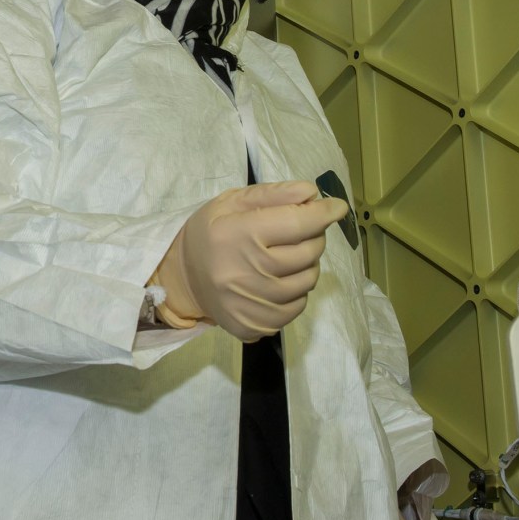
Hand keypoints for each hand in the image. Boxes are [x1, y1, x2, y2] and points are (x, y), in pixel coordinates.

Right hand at [154, 181, 341, 340]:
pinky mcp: (254, 326)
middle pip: (308, 252)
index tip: (336, 207)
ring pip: (308, 281)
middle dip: (314, 236)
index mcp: (236, 234)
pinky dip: (297, 291)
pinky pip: (297, 307)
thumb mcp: (232, 202)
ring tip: (288, 256)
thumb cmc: (210, 233)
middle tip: (301, 230)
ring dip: (307, 264)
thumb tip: (313, 194)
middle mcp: (243, 272)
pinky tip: (279, 280)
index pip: (297, 222)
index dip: (324, 212)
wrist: (182, 278)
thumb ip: (273, 194)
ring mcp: (249, 304)